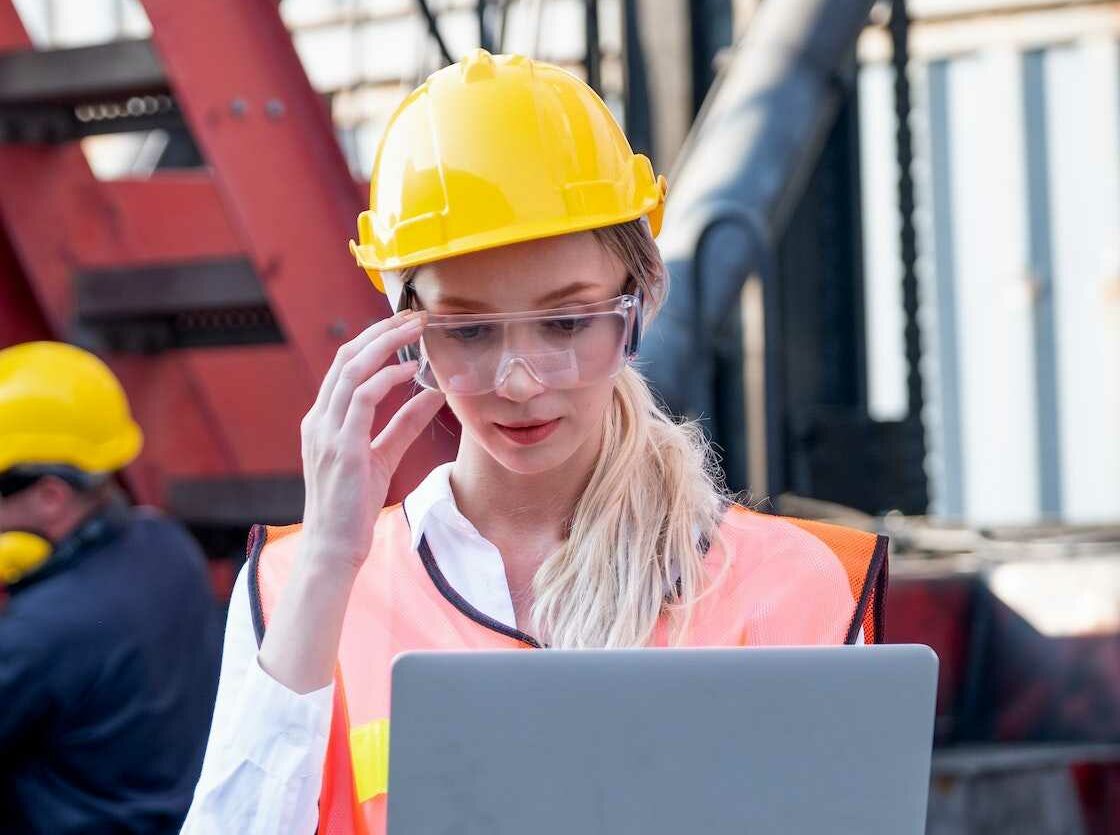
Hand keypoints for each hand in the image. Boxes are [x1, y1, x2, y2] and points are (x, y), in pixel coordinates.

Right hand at [299, 310, 444, 571]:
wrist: (333, 548)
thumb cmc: (353, 507)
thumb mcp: (383, 456)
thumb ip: (404, 425)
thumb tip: (432, 396)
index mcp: (324, 419)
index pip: (346, 365)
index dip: (375, 339)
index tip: (406, 325)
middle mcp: (319, 419)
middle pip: (347, 357)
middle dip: (381, 331)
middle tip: (415, 315)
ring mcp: (325, 431)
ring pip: (351, 369)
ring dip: (386, 344)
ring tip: (416, 329)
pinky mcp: (341, 447)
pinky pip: (361, 399)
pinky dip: (385, 378)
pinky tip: (408, 370)